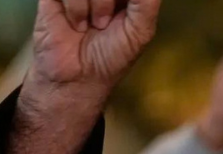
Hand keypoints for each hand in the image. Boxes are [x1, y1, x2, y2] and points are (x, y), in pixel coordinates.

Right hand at [11, 0, 160, 153]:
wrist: (76, 78)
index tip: (124, 11)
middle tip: (105, 23)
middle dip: (109, 0)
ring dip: (96, 3)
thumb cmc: (110, 58)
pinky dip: (75, 6)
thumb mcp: (141, 30)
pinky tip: (75, 24)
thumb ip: (147, 1)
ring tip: (92, 26)